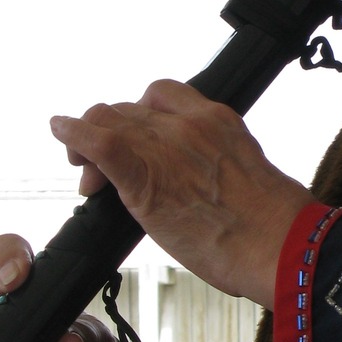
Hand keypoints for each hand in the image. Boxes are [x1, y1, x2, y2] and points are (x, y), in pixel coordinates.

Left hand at [50, 81, 310, 309]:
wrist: (280, 246)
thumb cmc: (274, 225)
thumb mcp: (247, 176)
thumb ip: (217, 166)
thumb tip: (203, 184)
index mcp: (218, 120)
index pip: (164, 95)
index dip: (140, 113)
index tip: (137, 136)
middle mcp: (188, 124)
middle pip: (129, 109)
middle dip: (112, 131)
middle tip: (104, 167)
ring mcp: (164, 146)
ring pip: (108, 120)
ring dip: (88, 138)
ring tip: (83, 165)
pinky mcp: (143, 175)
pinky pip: (98, 141)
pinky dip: (72, 134)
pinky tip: (60, 132)